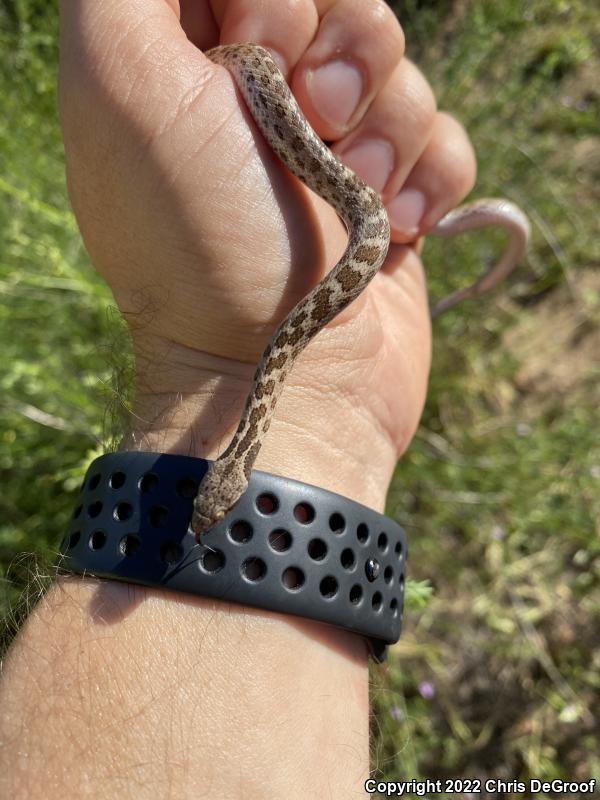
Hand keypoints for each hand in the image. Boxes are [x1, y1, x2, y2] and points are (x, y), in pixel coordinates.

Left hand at [58, 0, 475, 511]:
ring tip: (358, 192)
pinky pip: (445, 138)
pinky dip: (431, 175)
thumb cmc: (204, 241)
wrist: (288, 379)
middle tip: (314, 121)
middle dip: (341, 53)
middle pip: (340, 5)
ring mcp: (331, 158)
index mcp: (189, 69)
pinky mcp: (391, 202)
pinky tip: (397, 226)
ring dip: (388, 126)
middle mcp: (259, 108)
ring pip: (398, 68)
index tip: (255, 52)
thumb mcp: (122, 84)